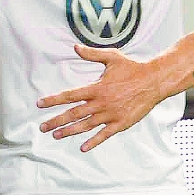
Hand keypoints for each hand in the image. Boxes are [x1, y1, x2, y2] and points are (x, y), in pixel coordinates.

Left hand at [36, 45, 165, 151]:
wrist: (154, 81)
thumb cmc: (133, 68)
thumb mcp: (112, 57)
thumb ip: (92, 54)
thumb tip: (75, 47)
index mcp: (96, 88)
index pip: (69, 95)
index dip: (53, 100)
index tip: (39, 104)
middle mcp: (101, 103)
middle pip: (74, 114)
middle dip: (56, 121)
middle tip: (43, 127)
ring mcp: (111, 115)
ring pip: (86, 125)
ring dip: (69, 131)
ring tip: (56, 135)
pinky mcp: (121, 123)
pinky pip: (104, 135)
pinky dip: (93, 141)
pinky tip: (83, 147)